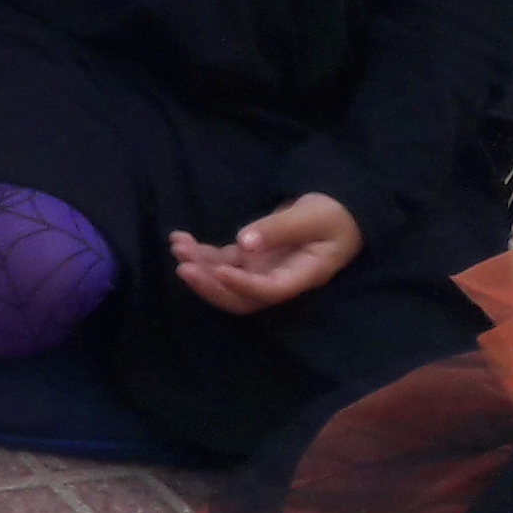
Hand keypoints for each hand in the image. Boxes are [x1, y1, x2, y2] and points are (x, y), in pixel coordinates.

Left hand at [171, 193, 361, 315]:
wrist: (334, 214)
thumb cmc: (331, 215)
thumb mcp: (312, 217)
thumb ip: (280, 229)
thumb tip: (243, 242)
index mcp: (303, 275)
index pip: (270, 290)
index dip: (243, 285)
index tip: (218, 270)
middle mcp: (279, 279)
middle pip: (242, 298)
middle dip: (210, 287)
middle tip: (184, 268)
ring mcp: (261, 271)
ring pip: (225, 282)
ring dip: (199, 268)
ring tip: (178, 247)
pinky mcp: (248, 259)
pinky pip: (219, 262)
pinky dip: (198, 254)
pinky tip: (178, 239)